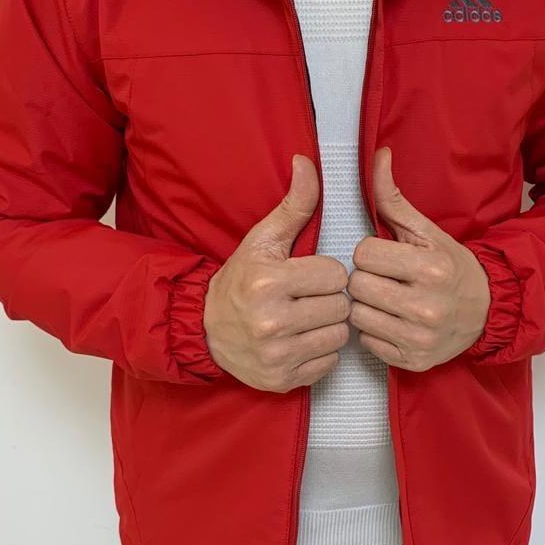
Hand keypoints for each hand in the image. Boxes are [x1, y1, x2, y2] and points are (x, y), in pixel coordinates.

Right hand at [204, 156, 349, 392]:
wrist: (205, 329)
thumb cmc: (240, 279)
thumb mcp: (263, 240)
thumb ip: (293, 205)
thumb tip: (308, 163)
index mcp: (268, 282)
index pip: (335, 275)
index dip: (325, 273)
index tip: (308, 275)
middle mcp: (271, 321)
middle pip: (340, 306)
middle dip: (329, 299)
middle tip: (307, 297)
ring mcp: (277, 355)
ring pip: (339, 335)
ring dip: (329, 325)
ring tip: (306, 317)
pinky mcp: (282, 380)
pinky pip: (328, 362)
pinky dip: (321, 351)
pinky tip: (301, 339)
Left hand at [348, 147, 489, 370]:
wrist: (485, 311)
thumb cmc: (450, 266)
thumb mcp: (426, 230)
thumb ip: (393, 198)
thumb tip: (377, 156)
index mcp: (431, 268)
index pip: (364, 253)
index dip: (370, 252)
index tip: (385, 256)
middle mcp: (427, 306)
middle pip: (357, 285)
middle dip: (366, 278)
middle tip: (384, 278)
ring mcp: (419, 338)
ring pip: (357, 315)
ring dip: (366, 305)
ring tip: (386, 299)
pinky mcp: (412, 361)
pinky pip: (367, 341)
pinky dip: (374, 330)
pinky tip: (392, 320)